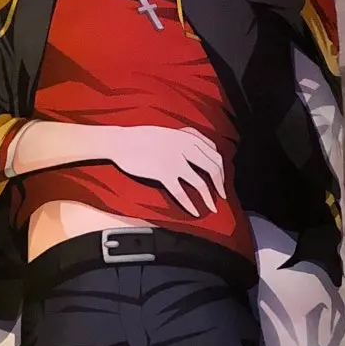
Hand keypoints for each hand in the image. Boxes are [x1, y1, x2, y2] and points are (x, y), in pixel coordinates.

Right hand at [108, 125, 223, 216]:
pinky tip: (195, 212)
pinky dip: (190, 205)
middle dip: (220, 186)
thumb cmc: (142, 137)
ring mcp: (174, 161)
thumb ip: (187, 140)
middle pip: (212, 169)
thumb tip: (203, 151)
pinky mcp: (162, 173)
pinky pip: (180, 193)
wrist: (121, 141)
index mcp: (188, 137)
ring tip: (212, 208)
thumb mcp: (170, 133)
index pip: (215, 155)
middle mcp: (185, 148)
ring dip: (209, 198)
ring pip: (200, 183)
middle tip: (222, 196)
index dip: (221, 170)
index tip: (221, 180)